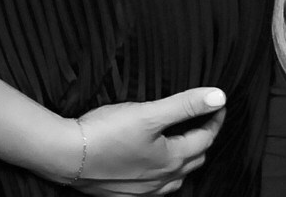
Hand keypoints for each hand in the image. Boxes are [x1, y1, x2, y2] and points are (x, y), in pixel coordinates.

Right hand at [65, 88, 226, 194]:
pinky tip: (153, 165)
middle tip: (201, 119)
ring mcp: (144, 191)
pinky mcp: (126, 194)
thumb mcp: (148, 113)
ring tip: (181, 141)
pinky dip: (163, 173)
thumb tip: (218, 97)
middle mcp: (162, 180)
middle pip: (194, 160)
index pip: (204, 139)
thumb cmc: (106, 133)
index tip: (217, 105)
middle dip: (201, 139)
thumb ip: (184, 105)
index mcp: (171, 159)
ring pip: (176, 177)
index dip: (214, 119)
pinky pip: (155, 187)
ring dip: (184, 159)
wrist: (67, 156)